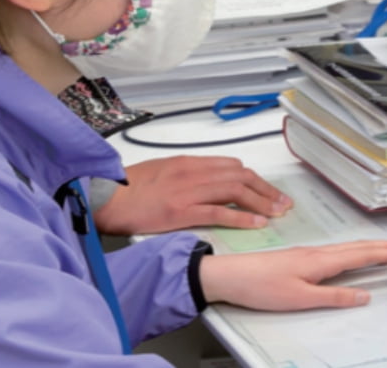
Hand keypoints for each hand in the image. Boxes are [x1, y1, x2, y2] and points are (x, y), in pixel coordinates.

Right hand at [92, 156, 291, 233]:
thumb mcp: (162, 170)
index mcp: (188, 162)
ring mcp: (187, 191)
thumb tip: (209, 180)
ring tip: (276, 213)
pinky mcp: (180, 211)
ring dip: (261, 202)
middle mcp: (192, 172)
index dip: (254, 178)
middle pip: (240, 176)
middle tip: (282, 202)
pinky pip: (218, 212)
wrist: (104, 196)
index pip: (232, 166)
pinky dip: (241, 217)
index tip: (267, 189)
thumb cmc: (128, 187)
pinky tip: (255, 223)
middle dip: (265, 189)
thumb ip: (187, 174)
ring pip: (235, 191)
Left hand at [198, 240, 386, 309]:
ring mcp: (310, 253)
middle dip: (386, 246)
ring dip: (372, 247)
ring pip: (349, 247)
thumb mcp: (300, 298)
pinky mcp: (301, 257)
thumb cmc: (261, 286)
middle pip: (360, 247)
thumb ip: (334, 297)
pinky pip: (338, 251)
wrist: (231, 275)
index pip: (363, 255)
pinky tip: (354, 254)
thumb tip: (363, 296)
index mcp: (321, 261)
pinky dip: (355, 250)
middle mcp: (318, 252)